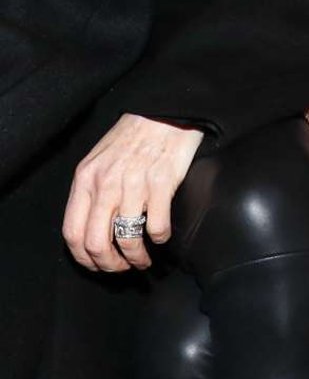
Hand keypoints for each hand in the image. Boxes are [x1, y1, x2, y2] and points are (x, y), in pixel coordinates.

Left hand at [63, 114, 203, 272]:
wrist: (165, 111)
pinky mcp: (161, 182)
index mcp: (86, 179)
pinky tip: (161, 236)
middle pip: (96, 243)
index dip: (84, 258)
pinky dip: (159, 238)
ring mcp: (133, 183)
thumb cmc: (134, 136)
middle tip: (122, 268)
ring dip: (136, 258)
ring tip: (144, 259)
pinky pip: (157, 226)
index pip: (73, 232)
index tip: (98, 264)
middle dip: (109, 265)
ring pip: (126, 239)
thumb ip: (92, 190)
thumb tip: (91, 228)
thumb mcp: (100, 159)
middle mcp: (105, 183)